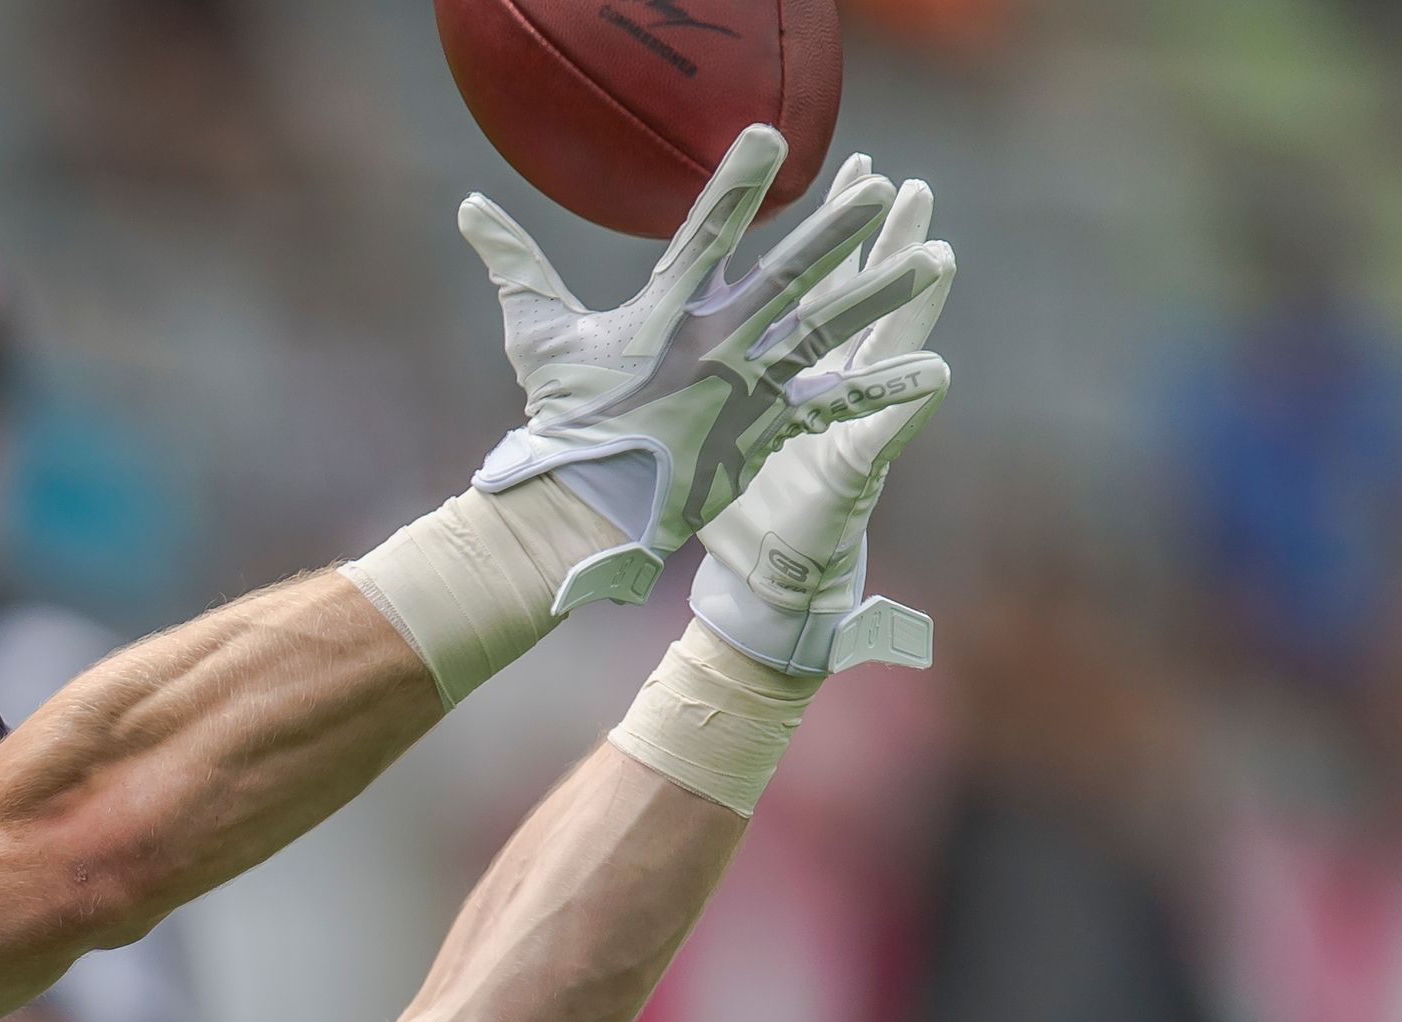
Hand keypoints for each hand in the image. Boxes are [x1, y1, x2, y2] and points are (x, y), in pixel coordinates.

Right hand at [462, 127, 952, 610]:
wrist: (578, 505)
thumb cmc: (557, 418)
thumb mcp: (533, 334)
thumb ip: (513, 262)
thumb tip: (470, 207)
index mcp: (664, 311)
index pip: (707, 230)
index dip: (739, 180)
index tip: (772, 134)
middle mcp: (713, 342)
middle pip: (788, 275)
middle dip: (838, 228)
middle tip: (881, 189)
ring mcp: (744, 387)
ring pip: (826, 328)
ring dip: (881, 291)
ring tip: (933, 257)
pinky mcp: (763, 430)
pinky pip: (833, 403)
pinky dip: (883, 388)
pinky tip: (934, 368)